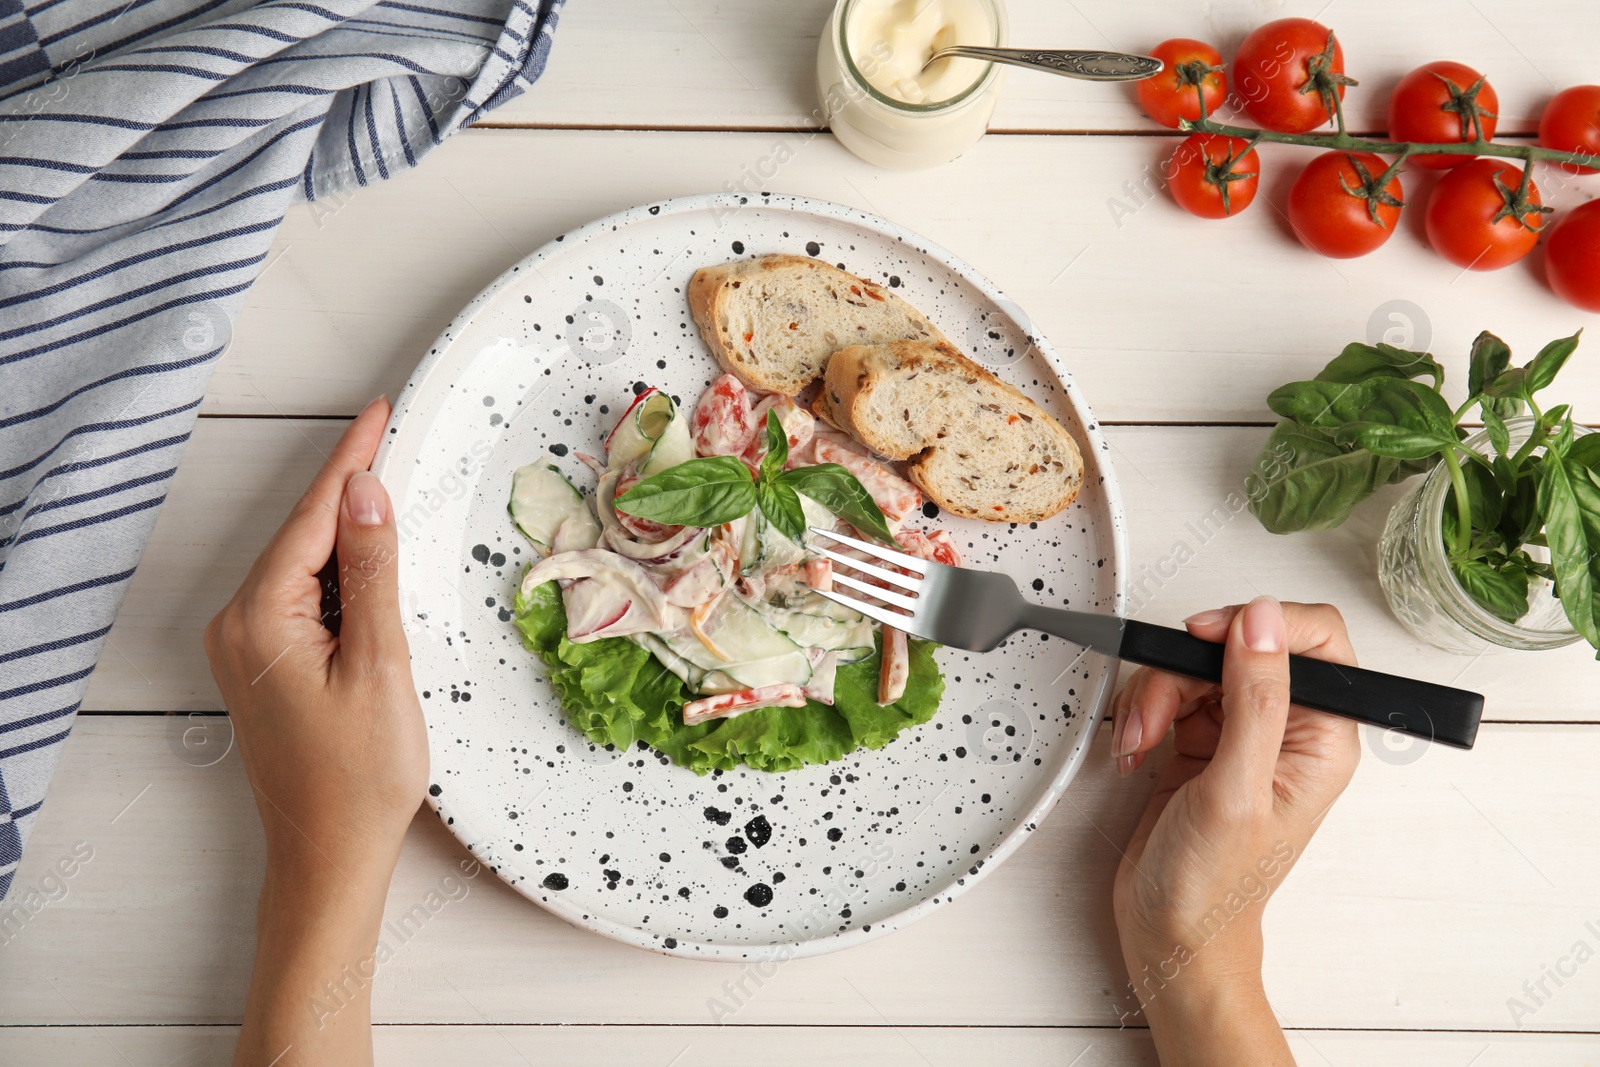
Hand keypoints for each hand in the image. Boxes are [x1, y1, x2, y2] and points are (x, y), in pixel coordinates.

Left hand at [205, 395, 424, 1066]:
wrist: (329, 857)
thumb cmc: (359, 776)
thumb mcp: (381, 664)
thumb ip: (372, 572)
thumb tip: (365, 492)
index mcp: (260, 618)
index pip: (313, 517)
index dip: (350, 459)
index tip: (379, 410)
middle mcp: (238, 624)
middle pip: (304, 535)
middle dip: (351, 490)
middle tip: (397, 436)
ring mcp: (247, 647)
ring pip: (306, 567)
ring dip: (352, 538)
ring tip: (398, 496)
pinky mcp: (265, 666)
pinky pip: (305, 600)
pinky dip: (343, 579)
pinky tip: (376, 567)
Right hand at [1109, 598, 1360, 1065]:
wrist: (1168, 934)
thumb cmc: (1215, 889)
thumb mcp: (1236, 790)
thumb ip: (1255, 699)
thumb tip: (1264, 621)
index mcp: (1323, 739)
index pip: (1317, 640)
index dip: (1261, 623)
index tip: (1209, 636)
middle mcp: (1287, 730)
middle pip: (1240, 645)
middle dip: (1186, 669)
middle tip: (1160, 707)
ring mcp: (1240, 734)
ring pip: (1196, 665)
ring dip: (1154, 696)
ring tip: (1141, 741)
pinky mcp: (1198, 741)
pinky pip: (1167, 692)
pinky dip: (1141, 713)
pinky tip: (1135, 749)